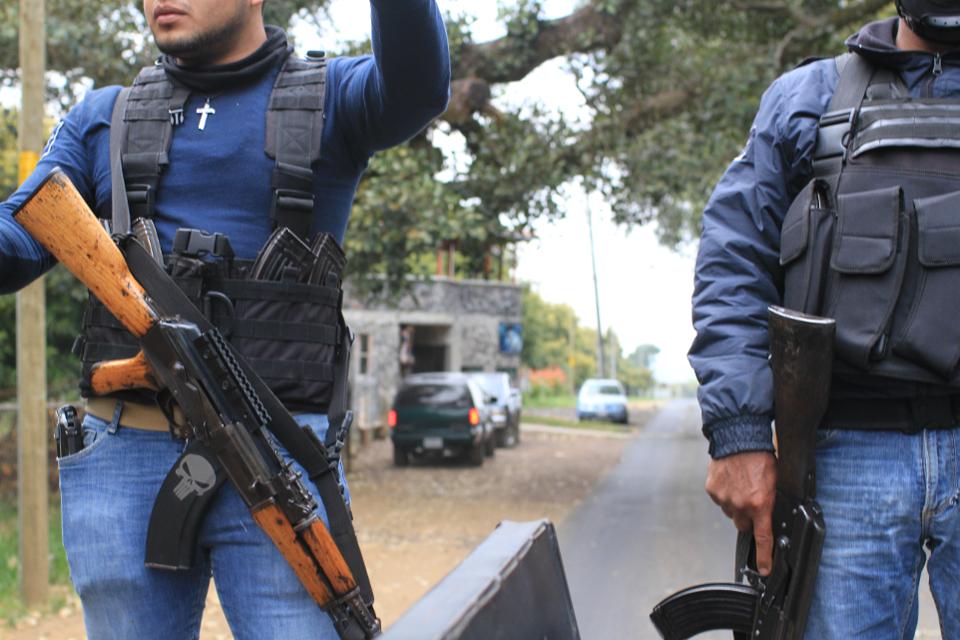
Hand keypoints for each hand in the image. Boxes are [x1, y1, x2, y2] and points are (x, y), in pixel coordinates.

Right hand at [705, 451, 776, 574]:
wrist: (738, 438)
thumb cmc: (760, 456)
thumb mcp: (776, 481)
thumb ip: (772, 501)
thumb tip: (773, 515)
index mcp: (760, 504)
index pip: (763, 537)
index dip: (764, 557)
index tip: (764, 569)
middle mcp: (740, 505)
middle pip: (743, 525)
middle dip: (748, 517)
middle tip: (751, 501)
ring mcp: (724, 498)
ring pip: (730, 512)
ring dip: (735, 504)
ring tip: (741, 484)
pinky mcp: (712, 490)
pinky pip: (720, 499)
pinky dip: (725, 493)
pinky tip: (731, 480)